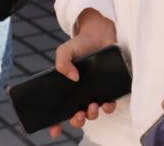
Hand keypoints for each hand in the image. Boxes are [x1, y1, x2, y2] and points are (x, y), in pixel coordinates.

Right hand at [48, 9, 118, 137]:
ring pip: (93, 112)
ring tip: (92, 106)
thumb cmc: (81, 43)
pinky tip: (106, 102)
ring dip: (92, 115)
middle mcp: (81, 93)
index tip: (54, 130)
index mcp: (68, 88)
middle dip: (77, 120)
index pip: (60, 111)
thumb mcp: (65, 50)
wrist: (100, 32)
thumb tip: (73, 78)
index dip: (55, 123)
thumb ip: (62, 62)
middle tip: (77, 114)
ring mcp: (95, 91)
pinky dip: (108, 106)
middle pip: (77, 116)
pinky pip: (109, 103)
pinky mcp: (109, 87)